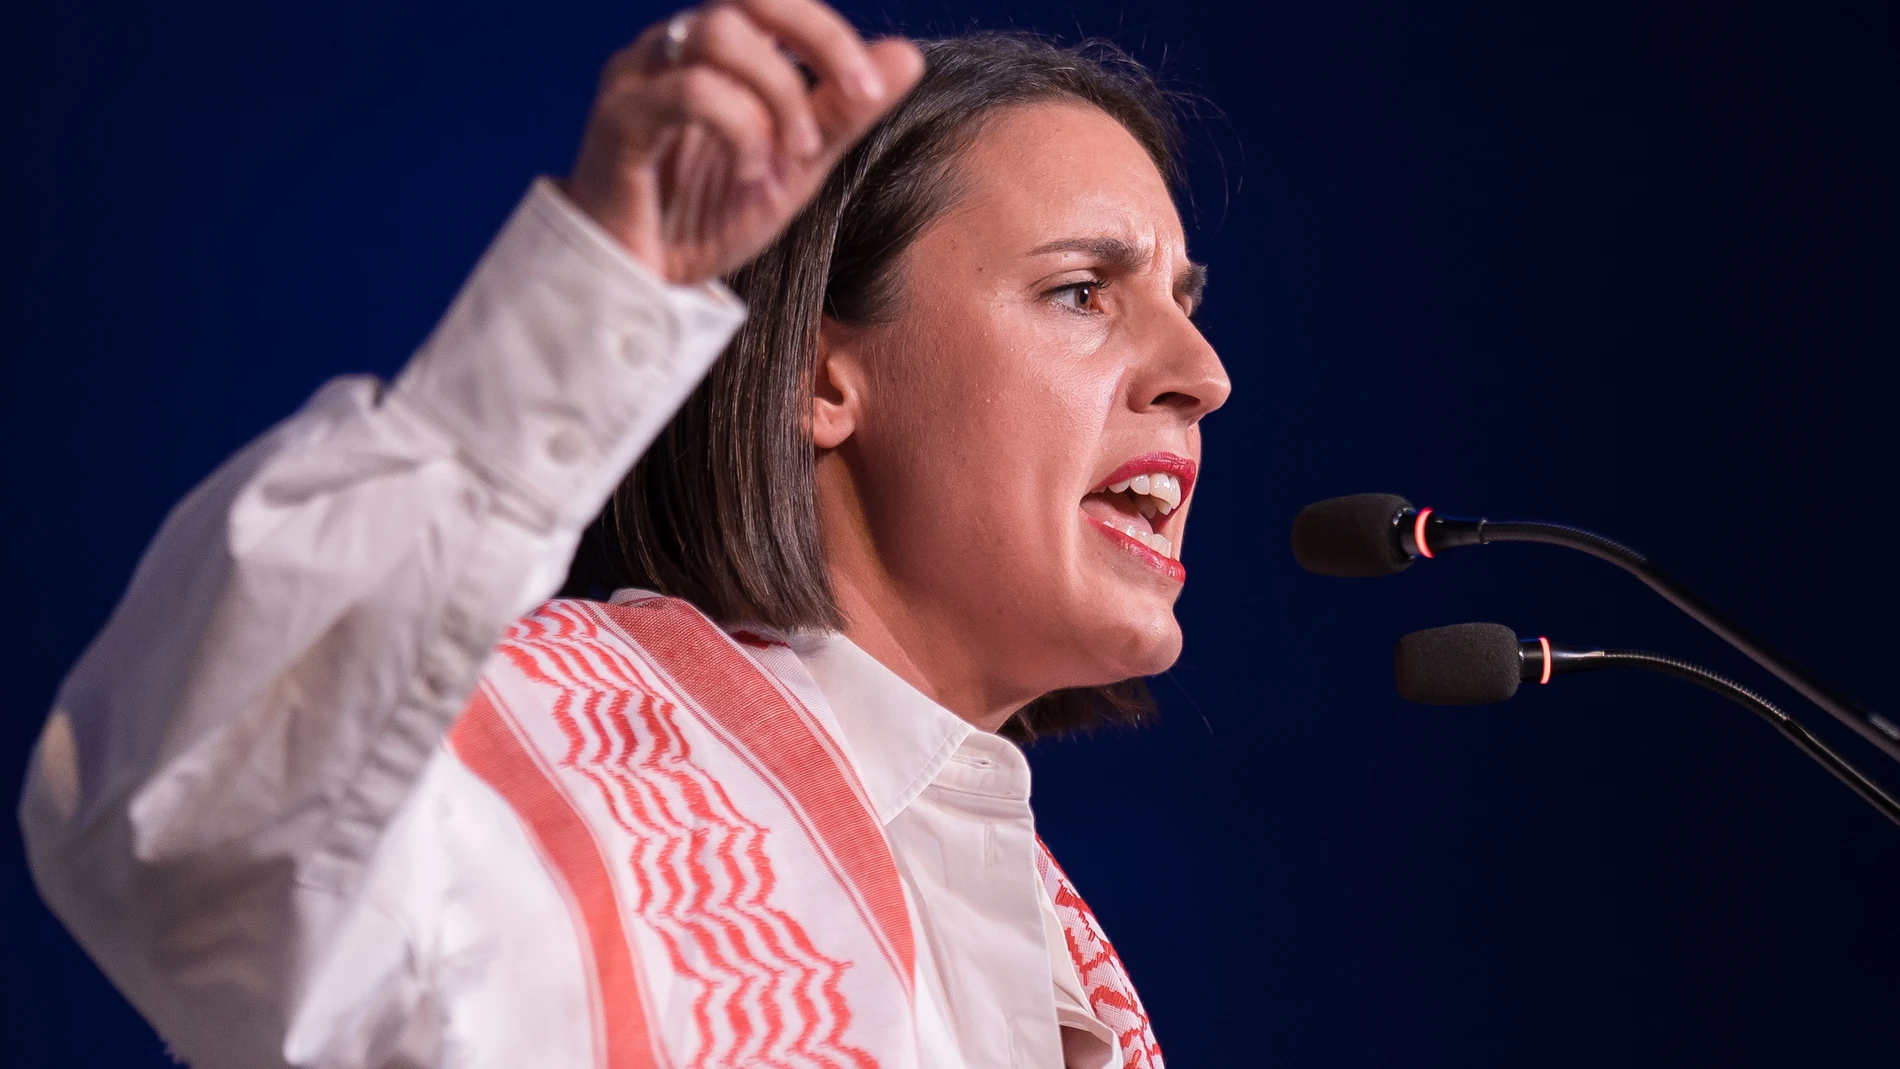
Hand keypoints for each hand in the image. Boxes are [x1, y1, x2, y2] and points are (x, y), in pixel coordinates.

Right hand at [564, 1, 923, 284]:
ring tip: (791, 156)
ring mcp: (639, 77)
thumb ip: (844, 111)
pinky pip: (689, 91)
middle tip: (858, 101)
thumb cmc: (707, 217)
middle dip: (818, 41)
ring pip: (717, 32)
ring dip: (778, 93)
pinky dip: (740, 128)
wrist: (643, 283)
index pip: (776, 1)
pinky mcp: (618, 118)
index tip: (873, 92)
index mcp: (715, 52)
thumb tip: (907, 55)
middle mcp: (672, 48)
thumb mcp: (796, 166)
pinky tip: (750, 174)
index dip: (832, 34)